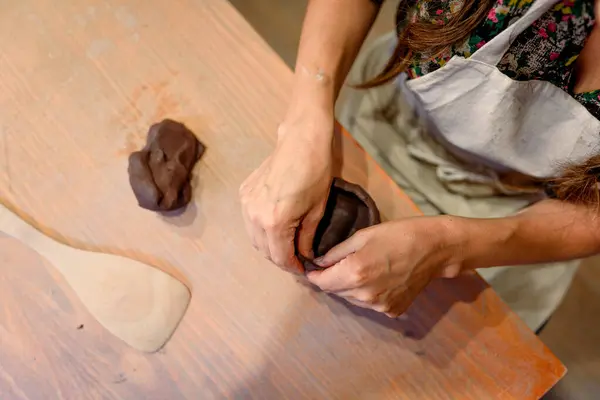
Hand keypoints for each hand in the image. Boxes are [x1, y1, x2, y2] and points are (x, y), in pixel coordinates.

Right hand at [240, 110, 333, 273]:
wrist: (301, 141)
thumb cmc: (316, 174)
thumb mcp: (316, 211)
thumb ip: (306, 239)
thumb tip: (304, 255)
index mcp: (274, 223)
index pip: (280, 257)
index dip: (293, 267)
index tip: (304, 269)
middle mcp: (254, 217)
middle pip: (264, 250)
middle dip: (281, 258)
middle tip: (297, 259)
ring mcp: (246, 204)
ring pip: (254, 238)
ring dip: (269, 246)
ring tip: (286, 245)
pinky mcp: (244, 193)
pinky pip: (250, 221)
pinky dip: (261, 229)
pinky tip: (275, 227)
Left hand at [307, 217, 463, 316]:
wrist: (435, 249)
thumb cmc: (398, 235)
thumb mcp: (362, 236)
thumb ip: (336, 253)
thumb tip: (318, 263)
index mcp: (354, 273)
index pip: (320, 282)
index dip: (315, 274)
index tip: (315, 267)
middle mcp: (364, 295)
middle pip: (334, 292)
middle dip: (332, 279)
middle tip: (340, 263)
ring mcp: (379, 306)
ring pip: (351, 299)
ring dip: (349, 287)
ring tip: (363, 268)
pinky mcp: (392, 310)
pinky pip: (369, 304)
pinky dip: (367, 293)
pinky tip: (379, 277)